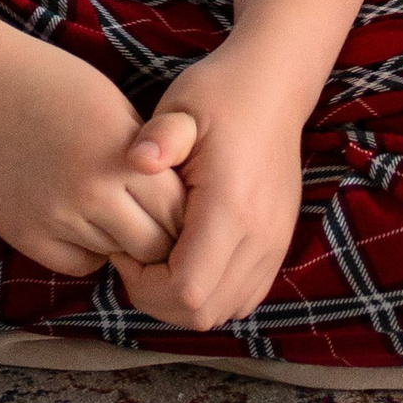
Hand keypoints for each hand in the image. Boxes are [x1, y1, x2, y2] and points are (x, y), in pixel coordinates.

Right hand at [0, 33, 187, 279]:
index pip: (178, 212)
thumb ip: (147, 161)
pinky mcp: (26, 235)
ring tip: (108, 208)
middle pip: (152, 246)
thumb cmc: (54, 84)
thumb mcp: (116, 109)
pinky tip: (77, 217)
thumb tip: (175, 209)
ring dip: (120, 240)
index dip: (182, 212)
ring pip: (116, 257)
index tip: (177, 206)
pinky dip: (86, 249)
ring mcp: (56, 218)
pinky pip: (78, 264)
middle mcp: (92, 193)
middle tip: (149, 219)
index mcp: (122, 156)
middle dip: (158, 236)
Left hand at [108, 54, 306, 335]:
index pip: (186, 290)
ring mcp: (274, 245)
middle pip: (204, 313)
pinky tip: (187, 258)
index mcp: (230, 207)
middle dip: (159, 300)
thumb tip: (136, 159)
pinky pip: (244, 297)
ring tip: (159, 258)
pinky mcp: (278, 245)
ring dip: (185, 301)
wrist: (273, 88)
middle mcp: (259, 237)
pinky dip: (212, 293)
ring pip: (226, 312)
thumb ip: (159, 136)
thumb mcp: (182, 106)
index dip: (146, 286)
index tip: (125, 249)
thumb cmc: (220, 95)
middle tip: (135, 258)